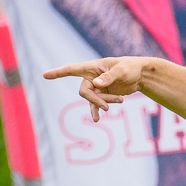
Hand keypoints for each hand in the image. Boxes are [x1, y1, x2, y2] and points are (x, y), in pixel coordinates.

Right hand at [43, 55, 159, 121]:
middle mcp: (91, 77)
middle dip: (96, 99)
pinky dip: (98, 110)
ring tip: (120, 101)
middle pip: (84, 92)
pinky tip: (98, 119)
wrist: (140, 75)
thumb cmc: (130, 67)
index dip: (58, 73)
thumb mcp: (121, 70)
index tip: (45, 75)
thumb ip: (108, 77)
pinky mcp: (102, 94)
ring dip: (104, 103)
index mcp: (92, 67)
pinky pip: (96, 104)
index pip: (71, 70)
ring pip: (93, 99)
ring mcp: (96, 86)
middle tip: (108, 106)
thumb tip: (95, 84)